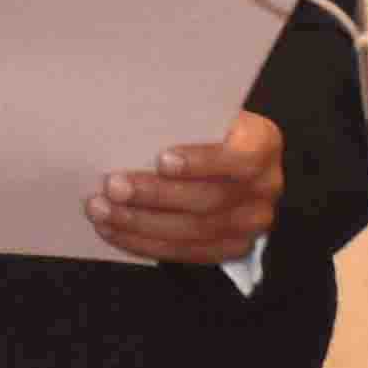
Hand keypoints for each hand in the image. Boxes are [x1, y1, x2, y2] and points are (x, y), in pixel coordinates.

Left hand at [88, 107, 288, 270]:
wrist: (223, 158)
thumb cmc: (201, 130)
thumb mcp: (200, 115)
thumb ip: (178, 120)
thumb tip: (124, 123)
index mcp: (262, 143)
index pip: (241, 156)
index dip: (202, 162)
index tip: (161, 160)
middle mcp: (265, 185)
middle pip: (210, 198)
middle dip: (155, 195)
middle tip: (113, 186)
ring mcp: (252, 221)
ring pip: (195, 230)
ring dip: (141, 223)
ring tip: (102, 210)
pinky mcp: (233, 247)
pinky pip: (187, 252)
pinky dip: (144, 242)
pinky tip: (113, 230)